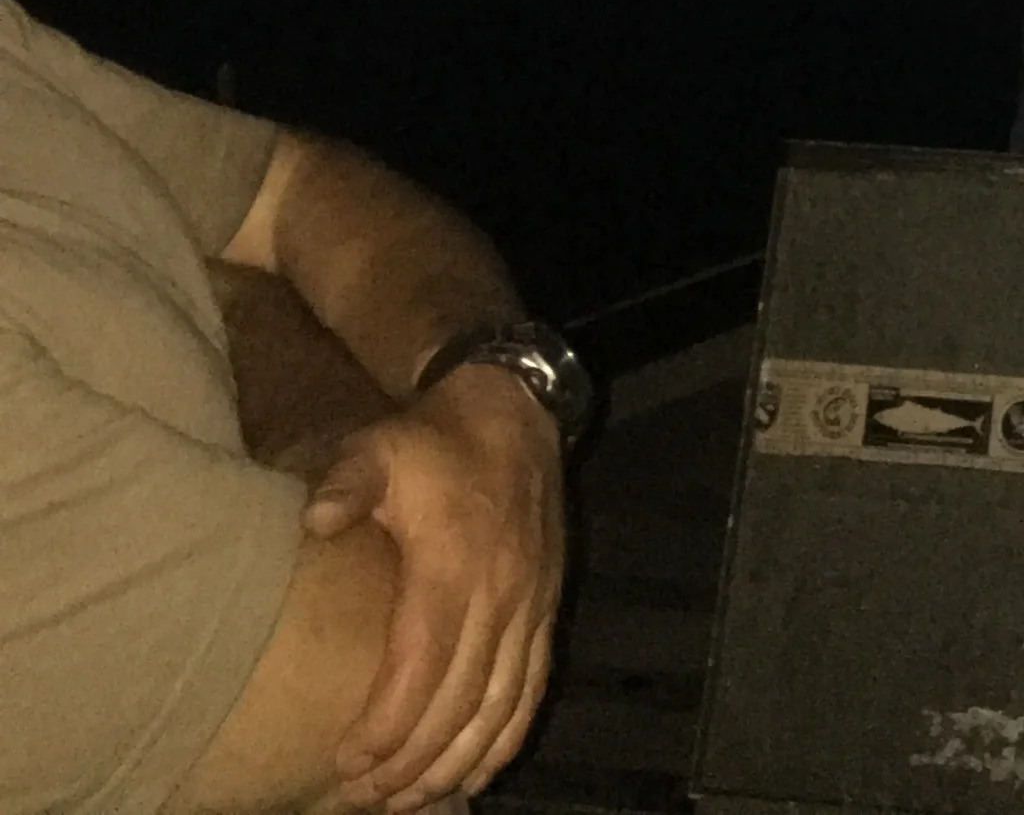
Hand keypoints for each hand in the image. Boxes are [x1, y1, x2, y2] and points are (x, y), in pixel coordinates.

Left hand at [307, 372, 566, 808]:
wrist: (518, 408)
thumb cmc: (436, 439)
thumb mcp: (382, 446)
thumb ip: (347, 483)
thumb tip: (313, 520)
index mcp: (453, 564)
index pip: (421, 667)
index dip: (386, 725)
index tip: (346, 763)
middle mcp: (500, 594)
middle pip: (458, 702)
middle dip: (411, 762)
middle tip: (365, 799)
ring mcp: (530, 605)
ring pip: (499, 708)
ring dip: (456, 762)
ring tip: (409, 799)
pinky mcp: (548, 607)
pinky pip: (532, 688)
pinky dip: (506, 738)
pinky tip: (476, 772)